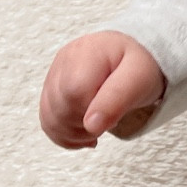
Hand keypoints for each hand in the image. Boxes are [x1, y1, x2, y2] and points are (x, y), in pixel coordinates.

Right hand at [40, 32, 165, 148]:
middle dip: (84, 125)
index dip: (91, 113)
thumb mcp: (140, 79)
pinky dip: (65, 134)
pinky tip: (85, 134)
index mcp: (89, 52)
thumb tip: (91, 126)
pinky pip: (47, 119)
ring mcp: (55, 74)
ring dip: (74, 133)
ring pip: (49, 117)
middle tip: (110, 121)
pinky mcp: (52, 89)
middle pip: (59, 107)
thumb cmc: (140, 65)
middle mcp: (66, 60)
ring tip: (99, 127)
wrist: (135, 57)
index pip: (74, 92)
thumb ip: (117, 99)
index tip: (113, 116)